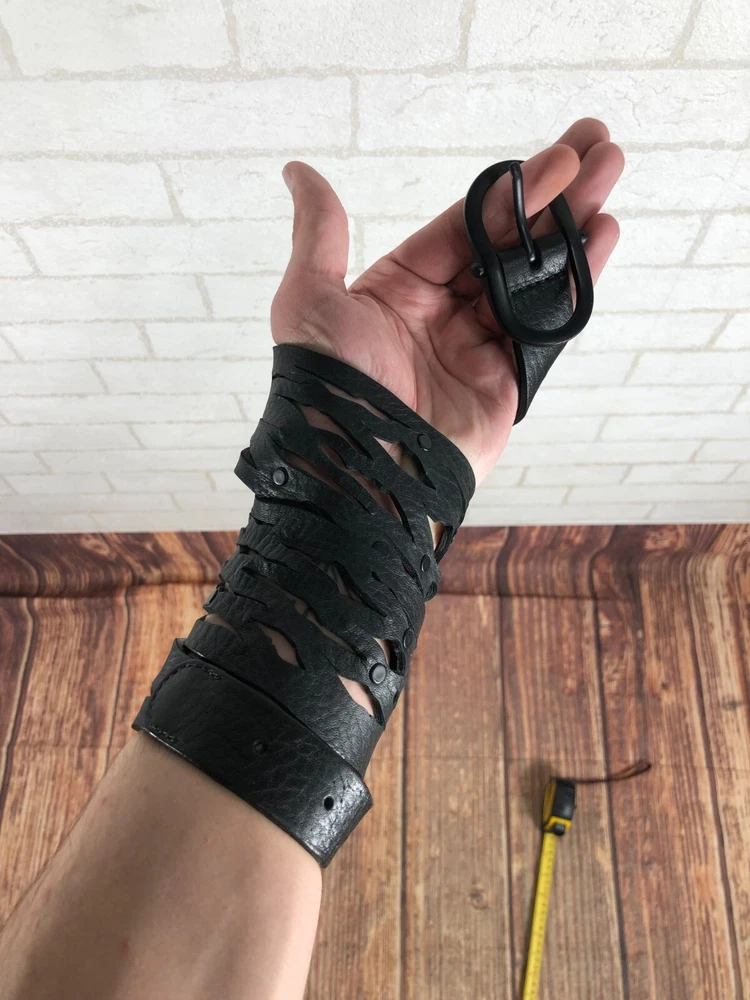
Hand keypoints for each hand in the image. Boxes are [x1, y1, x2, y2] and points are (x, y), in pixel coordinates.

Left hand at [271, 117, 622, 486]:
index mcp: (401, 289)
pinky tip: (602, 239)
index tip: (552, 155)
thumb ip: (320, 233)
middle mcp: (444, 313)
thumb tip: (298, 171)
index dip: (506, 190)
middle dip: (553, 195)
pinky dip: (577, 283)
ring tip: (611, 175)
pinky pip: (548, 325)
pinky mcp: (509, 381)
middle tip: (597, 145)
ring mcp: (479, 346)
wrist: (359, 468)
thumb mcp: (309, 298)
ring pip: (534, 277)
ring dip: (574, 227)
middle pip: (507, 244)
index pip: (462, 227)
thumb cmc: (327, 384)